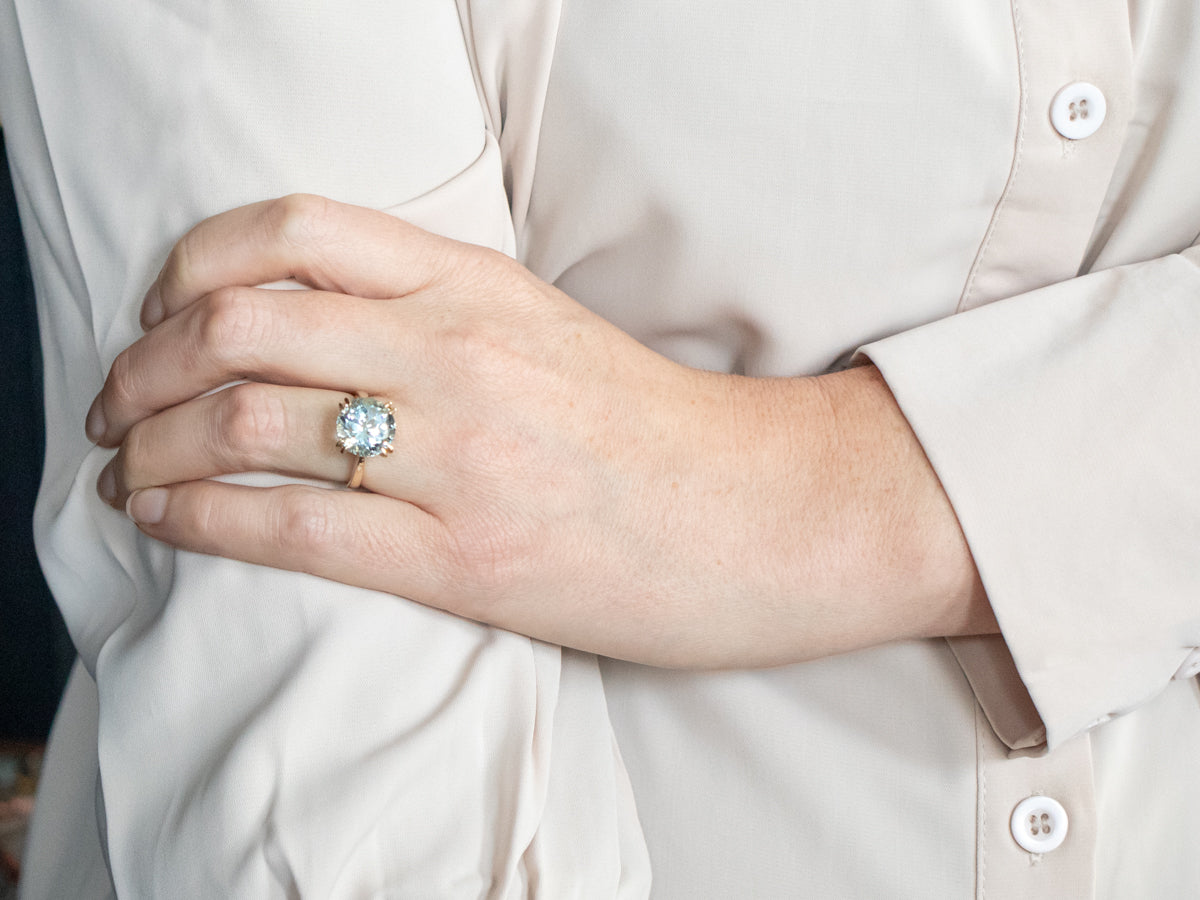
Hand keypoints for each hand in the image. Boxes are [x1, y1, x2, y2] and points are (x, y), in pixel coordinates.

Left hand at [90, 195, 993, 666]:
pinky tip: (163, 518)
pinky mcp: (464, 561)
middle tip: (118, 399)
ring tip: (128, 466)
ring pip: (245, 424)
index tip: (163, 308)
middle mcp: (459, 354)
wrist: (755, 517)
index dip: (194, 265)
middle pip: (240, 327)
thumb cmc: (648, 429)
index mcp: (478, 286)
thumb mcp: (540, 328)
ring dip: (152, 444)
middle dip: (143, 364)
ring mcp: (460, 457)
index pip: (295, 232)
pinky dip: (197, 518)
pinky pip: (290, 529)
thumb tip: (309, 321)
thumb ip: (432, 309)